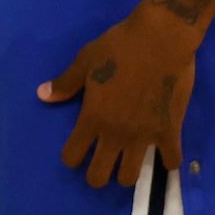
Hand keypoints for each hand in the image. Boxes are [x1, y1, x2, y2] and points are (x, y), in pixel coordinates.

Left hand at [40, 1, 200, 187]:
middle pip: (99, 176)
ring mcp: (144, 135)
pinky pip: (171, 160)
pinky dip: (168, 161)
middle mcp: (115, 133)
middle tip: (102, 164)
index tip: (78, 150)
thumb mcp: (84, 62)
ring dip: (127, 174)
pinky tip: (164, 154)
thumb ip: (65, 84)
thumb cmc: (119, 47)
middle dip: (97, 175)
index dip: (72, 157)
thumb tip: (43, 95)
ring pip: (131, 176)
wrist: (162, 38)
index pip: (72, 156)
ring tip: (128, 161)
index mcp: (92, 118)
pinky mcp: (171, 130)